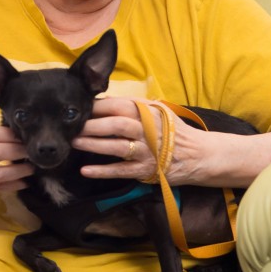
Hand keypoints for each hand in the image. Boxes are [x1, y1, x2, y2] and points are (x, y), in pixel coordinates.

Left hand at [71, 98, 210, 184]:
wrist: (198, 155)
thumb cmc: (173, 130)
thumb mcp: (158, 110)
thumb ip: (134, 104)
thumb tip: (105, 100)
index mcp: (147, 113)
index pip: (119, 106)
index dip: (97, 106)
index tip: (79, 107)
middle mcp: (147, 131)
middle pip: (115, 125)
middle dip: (92, 125)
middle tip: (71, 125)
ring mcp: (146, 152)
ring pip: (116, 147)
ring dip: (93, 144)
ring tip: (74, 142)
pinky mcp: (145, 171)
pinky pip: (120, 171)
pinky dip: (102, 171)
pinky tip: (85, 170)